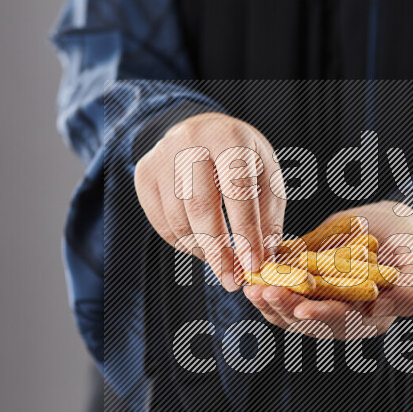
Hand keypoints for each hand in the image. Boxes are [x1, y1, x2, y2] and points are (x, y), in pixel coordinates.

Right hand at [134, 113, 285, 289]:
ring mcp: (162, 157)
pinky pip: (160, 221)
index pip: (237, 191)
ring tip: (220, 261)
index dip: (245, 232)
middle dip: (219, 251)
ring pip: (178, 218)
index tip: (253, 266)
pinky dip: (182, 242)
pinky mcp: (144, 174)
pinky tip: (200, 245)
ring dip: (201, 250)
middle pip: (201, 207)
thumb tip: (263, 261)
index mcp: (230, 137)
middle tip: (232, 281)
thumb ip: (268, 218)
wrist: (204, 130)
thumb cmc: (244, 161)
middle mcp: (191, 141)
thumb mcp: (267, 179)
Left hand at [243, 201, 412, 338]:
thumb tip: (377, 309)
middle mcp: (344, 318)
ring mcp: (322, 305)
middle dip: (285, 308)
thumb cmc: (411, 248)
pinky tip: (252, 277)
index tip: (301, 308)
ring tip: (252, 287)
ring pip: (289, 314)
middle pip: (310, 323)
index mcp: (372, 318)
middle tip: (265, 293)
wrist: (391, 227)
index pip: (345, 322)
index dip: (322, 317)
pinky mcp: (306, 290)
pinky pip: (282, 295)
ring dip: (269, 302)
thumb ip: (408, 293)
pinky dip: (266, 287)